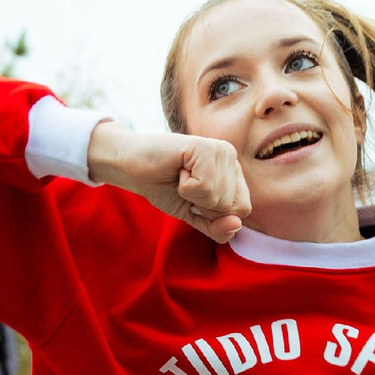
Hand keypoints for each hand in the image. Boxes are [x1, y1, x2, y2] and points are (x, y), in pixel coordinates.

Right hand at [88, 123, 250, 243]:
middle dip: (202, 205)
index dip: (213, 212)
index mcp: (234, 174)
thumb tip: (237, 225)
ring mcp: (220, 150)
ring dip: (191, 194)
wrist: (132, 168)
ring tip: (180, 176)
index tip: (194, 195)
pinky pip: (204, 186)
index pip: (242, 210)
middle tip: (184, 185)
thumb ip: (216, 228)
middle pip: (231, 206)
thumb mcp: (193, 216)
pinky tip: (178, 169)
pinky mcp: (205, 147)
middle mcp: (231, 158)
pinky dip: (185, 186)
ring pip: (218, 198)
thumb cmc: (164, 188)